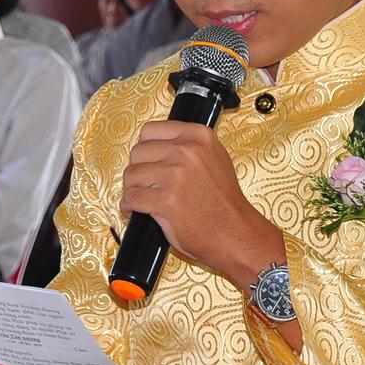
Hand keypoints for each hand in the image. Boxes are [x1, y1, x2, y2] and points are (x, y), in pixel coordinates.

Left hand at [120, 121, 279, 285]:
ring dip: (131, 189)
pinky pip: (131, 197)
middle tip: (143, 183)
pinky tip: (135, 210)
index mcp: (198, 136)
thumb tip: (159, 145)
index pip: (150, 130)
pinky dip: (128, 206)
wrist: (236, 233)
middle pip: (138, 152)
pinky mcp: (166, 200)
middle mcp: (186, 151)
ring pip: (131, 175)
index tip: (146, 160)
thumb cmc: (224, 202)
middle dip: (137, 170)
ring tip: (141, 197)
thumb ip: (189, 146)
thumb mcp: (215, 158)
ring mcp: (175, 175)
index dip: (145, 148)